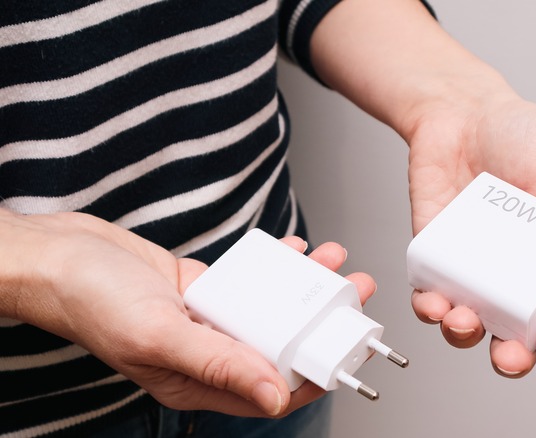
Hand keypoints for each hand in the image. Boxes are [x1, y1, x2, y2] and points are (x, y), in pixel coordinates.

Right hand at [0, 209, 375, 416]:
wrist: (60, 256)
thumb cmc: (91, 300)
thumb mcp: (158, 336)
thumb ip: (219, 363)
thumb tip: (275, 395)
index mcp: (197, 381)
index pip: (272, 389)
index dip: (316, 371)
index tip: (349, 347)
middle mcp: (207, 353)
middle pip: (280, 345)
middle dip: (322, 321)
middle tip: (354, 294)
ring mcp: (207, 319)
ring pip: (271, 309)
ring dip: (305, 287)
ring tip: (335, 263)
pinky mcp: (203, 289)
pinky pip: (252, 281)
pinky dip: (276, 266)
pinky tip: (298, 251)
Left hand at [307, 0, 535, 376]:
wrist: (462, 111)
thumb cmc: (523, 136)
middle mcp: (515, 273)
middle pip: (516, 334)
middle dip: (514, 357)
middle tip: (511, 354)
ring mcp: (473, 268)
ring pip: (469, 324)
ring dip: (465, 335)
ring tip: (465, 320)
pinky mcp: (435, 258)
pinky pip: (429, 296)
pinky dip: (429, 308)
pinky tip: (434, 302)